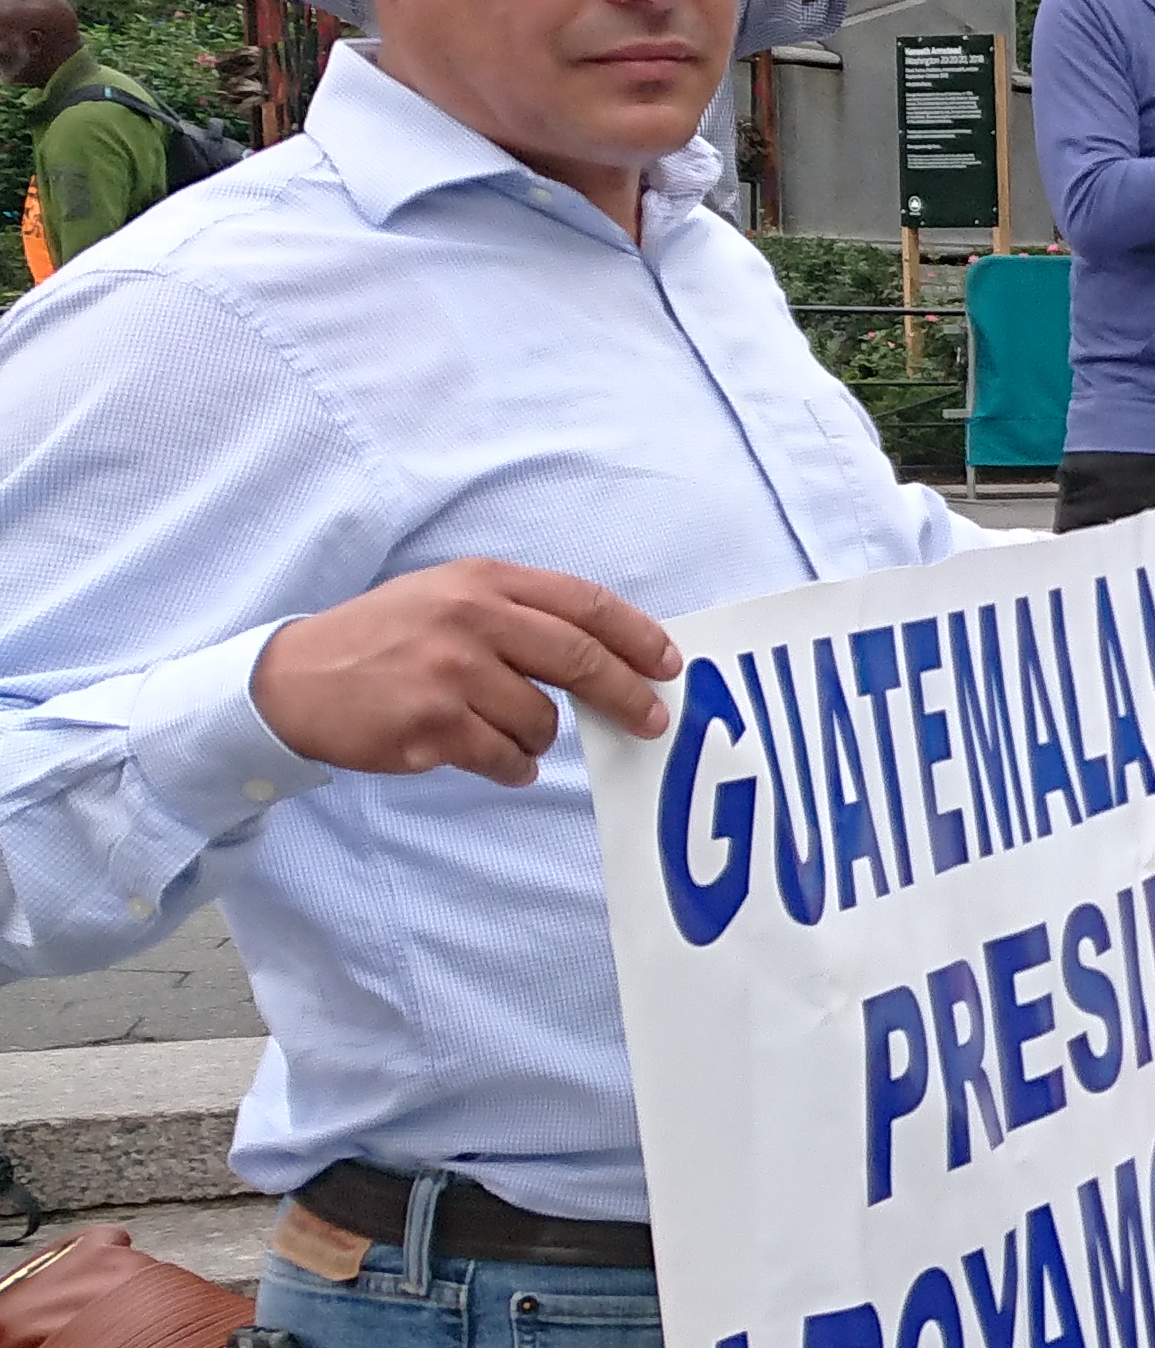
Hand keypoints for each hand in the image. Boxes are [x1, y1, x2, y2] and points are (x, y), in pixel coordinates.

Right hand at [248, 560, 681, 786]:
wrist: (293, 680)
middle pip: (580, 660)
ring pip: (542, 720)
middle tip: (652, 720)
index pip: (584, 603)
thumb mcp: (446, 597)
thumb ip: (518, 614)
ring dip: (538, 738)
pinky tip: (497, 762)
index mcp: (482, 581)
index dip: (636, 635)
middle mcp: (470, 620)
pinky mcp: (433, 725)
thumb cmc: (382, 639)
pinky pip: (506, 758)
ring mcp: (451, 673)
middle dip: (627, 695)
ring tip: (506, 733)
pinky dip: (513, 767)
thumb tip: (605, 652)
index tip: (668, 663)